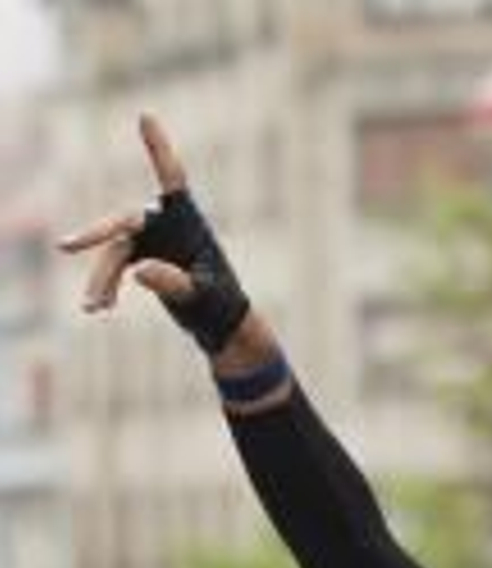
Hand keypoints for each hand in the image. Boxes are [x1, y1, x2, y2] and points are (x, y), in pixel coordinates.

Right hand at [58, 114, 250, 353]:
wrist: (220, 321)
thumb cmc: (219, 303)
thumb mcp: (201, 295)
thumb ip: (174, 283)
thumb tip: (138, 273)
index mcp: (187, 220)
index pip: (171, 178)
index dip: (158, 149)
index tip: (145, 117)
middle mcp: (164, 223)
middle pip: (123, 223)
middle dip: (95, 236)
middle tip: (65, 247)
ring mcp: (149, 239)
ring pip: (114, 253)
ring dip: (101, 280)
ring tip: (93, 309)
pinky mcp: (140, 256)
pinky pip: (114, 267)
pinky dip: (105, 287)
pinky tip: (99, 308)